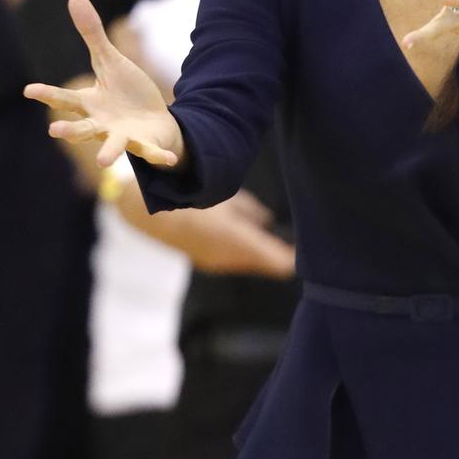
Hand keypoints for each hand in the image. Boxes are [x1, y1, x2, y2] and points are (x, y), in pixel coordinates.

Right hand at [24, 0, 183, 168]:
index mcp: (91, 103)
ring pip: (114, 145)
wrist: (151, 119)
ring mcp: (123, 136)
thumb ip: (93, 35)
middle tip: (54, 131)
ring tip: (103, 162)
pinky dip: (160, 156)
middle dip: (70, 131)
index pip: (66, 98)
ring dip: (109, 152)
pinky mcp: (146, 144)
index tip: (29, 90)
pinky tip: (170, 160)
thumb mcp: (109, 62)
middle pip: (83, 128)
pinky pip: (152, 152)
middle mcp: (102, 123)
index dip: (48, 94)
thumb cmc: (125, 92)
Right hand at [118, 182, 295, 278]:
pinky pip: (237, 261)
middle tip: (301, 244)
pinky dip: (248, 253)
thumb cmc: (188, 194)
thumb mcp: (226, 198)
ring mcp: (217, 262)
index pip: (280, 261)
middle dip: (283, 255)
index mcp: (236, 240)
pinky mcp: (208, 261)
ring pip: (252, 263)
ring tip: (282, 241)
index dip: (295, 257)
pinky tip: (252, 237)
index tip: (312, 251)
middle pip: (268, 264)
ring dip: (265, 254)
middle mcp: (228, 258)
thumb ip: (250, 212)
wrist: (146, 211)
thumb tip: (268, 222)